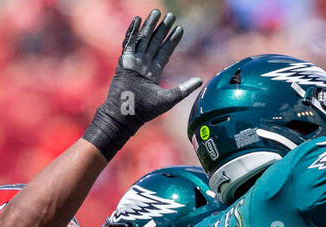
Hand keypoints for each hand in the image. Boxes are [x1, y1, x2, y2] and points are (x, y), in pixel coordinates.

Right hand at [84, 9, 202, 159]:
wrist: (127, 115)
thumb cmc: (146, 111)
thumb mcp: (170, 98)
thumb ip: (184, 88)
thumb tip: (200, 80)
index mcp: (153, 73)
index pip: (165, 52)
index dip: (172, 40)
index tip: (180, 28)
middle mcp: (144, 65)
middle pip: (155, 42)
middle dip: (162, 29)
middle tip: (171, 15)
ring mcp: (133, 62)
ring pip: (143, 39)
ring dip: (150, 25)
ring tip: (157, 12)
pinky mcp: (124, 61)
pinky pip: (128, 43)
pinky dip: (132, 31)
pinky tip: (138, 20)